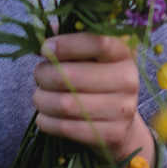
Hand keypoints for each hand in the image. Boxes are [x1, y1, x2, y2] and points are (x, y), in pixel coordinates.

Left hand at [33, 34, 154, 167]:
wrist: (118, 122)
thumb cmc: (96, 79)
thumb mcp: (87, 56)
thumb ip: (67, 39)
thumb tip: (40, 32)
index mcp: (124, 53)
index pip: (98, 42)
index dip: (66, 44)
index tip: (45, 48)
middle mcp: (128, 79)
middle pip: (74, 76)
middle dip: (45, 75)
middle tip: (38, 75)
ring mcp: (123, 109)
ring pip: (67, 104)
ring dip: (42, 100)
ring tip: (39, 96)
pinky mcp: (112, 134)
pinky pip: (68, 128)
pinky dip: (47, 121)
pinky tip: (43, 116)